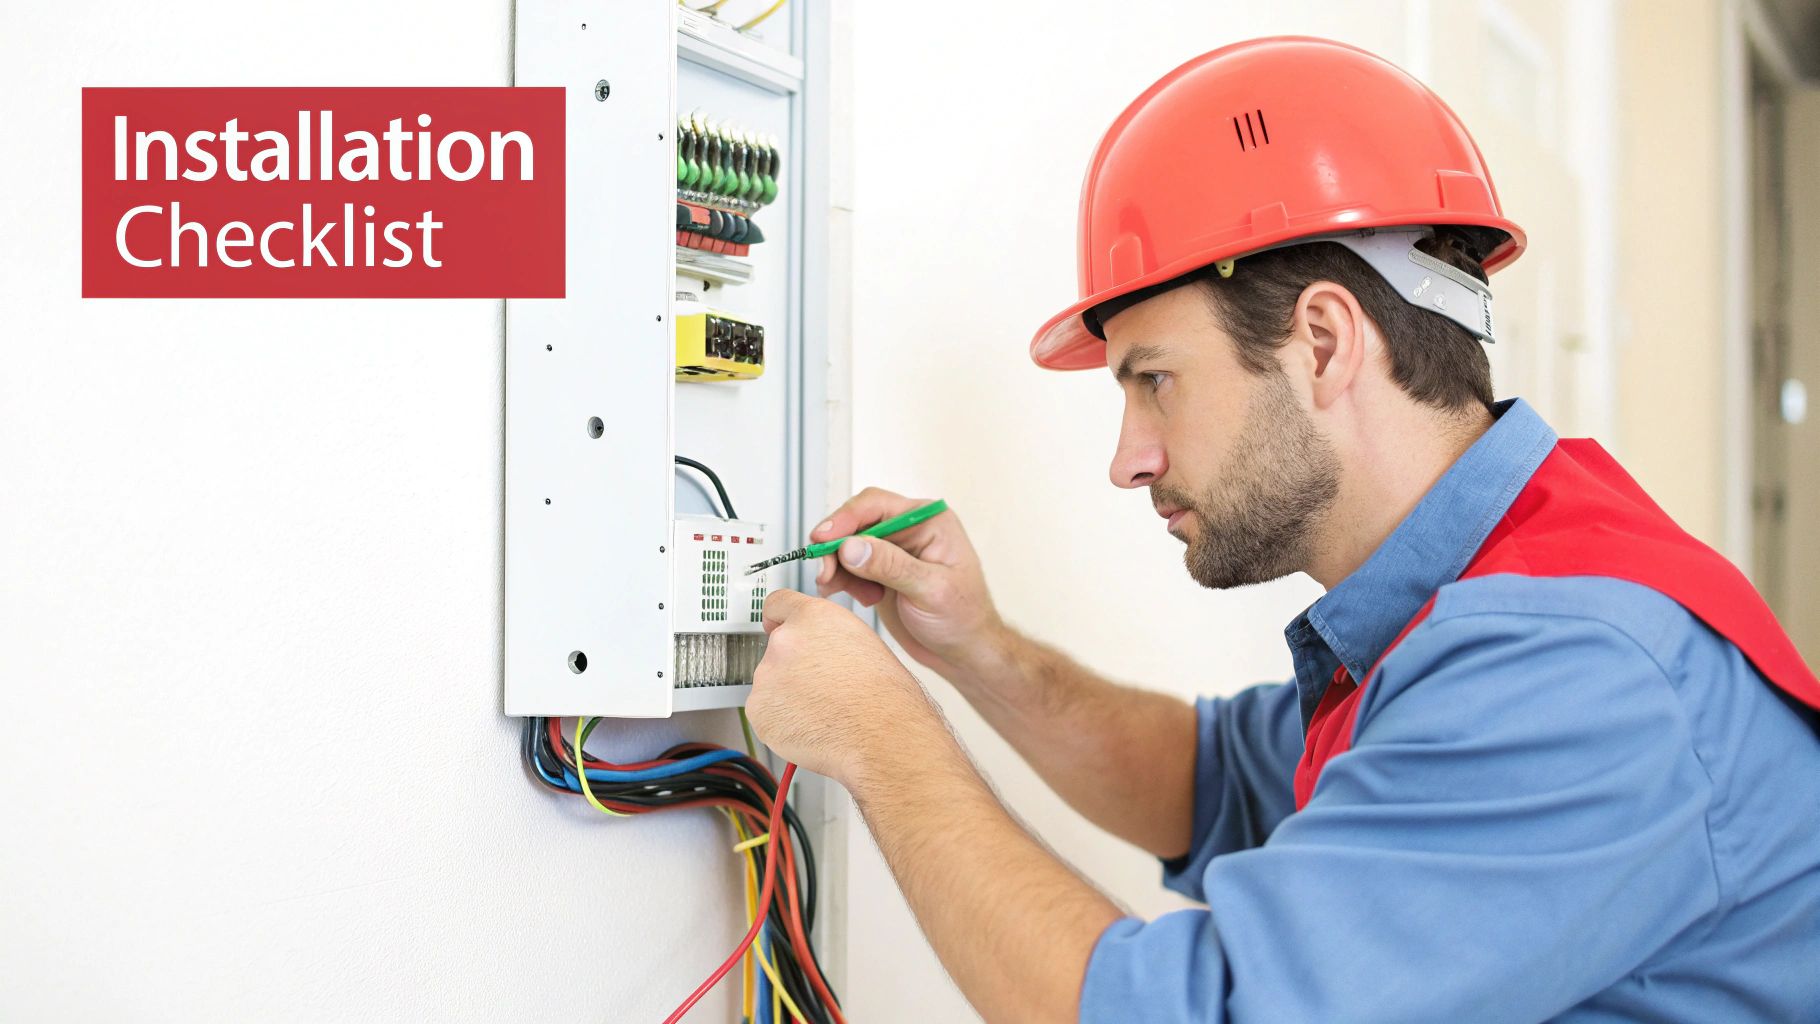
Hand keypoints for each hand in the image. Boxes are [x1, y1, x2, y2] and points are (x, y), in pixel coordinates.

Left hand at [747, 588, 939, 787]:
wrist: (882, 735)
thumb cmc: (884, 696)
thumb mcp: (861, 642)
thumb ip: (827, 637)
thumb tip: (817, 647)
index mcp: (813, 617)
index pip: (777, 603)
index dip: (777, 618)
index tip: (773, 625)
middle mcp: (785, 640)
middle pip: (777, 649)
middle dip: (793, 668)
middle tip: (821, 689)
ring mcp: (767, 676)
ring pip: (770, 684)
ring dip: (787, 697)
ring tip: (823, 712)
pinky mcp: (758, 710)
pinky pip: (765, 714)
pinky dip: (782, 722)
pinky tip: (811, 727)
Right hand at [811, 488, 1006, 680]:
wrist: (964, 652)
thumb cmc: (963, 618)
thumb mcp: (930, 590)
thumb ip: (890, 566)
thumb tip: (851, 546)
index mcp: (928, 521)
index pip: (877, 505)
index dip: (845, 519)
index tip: (822, 538)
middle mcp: (909, 530)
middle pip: (857, 523)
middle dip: (835, 547)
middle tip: (824, 573)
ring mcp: (894, 551)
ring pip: (848, 546)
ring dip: (837, 567)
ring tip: (836, 589)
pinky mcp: (881, 572)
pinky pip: (849, 567)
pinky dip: (842, 580)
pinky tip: (852, 597)